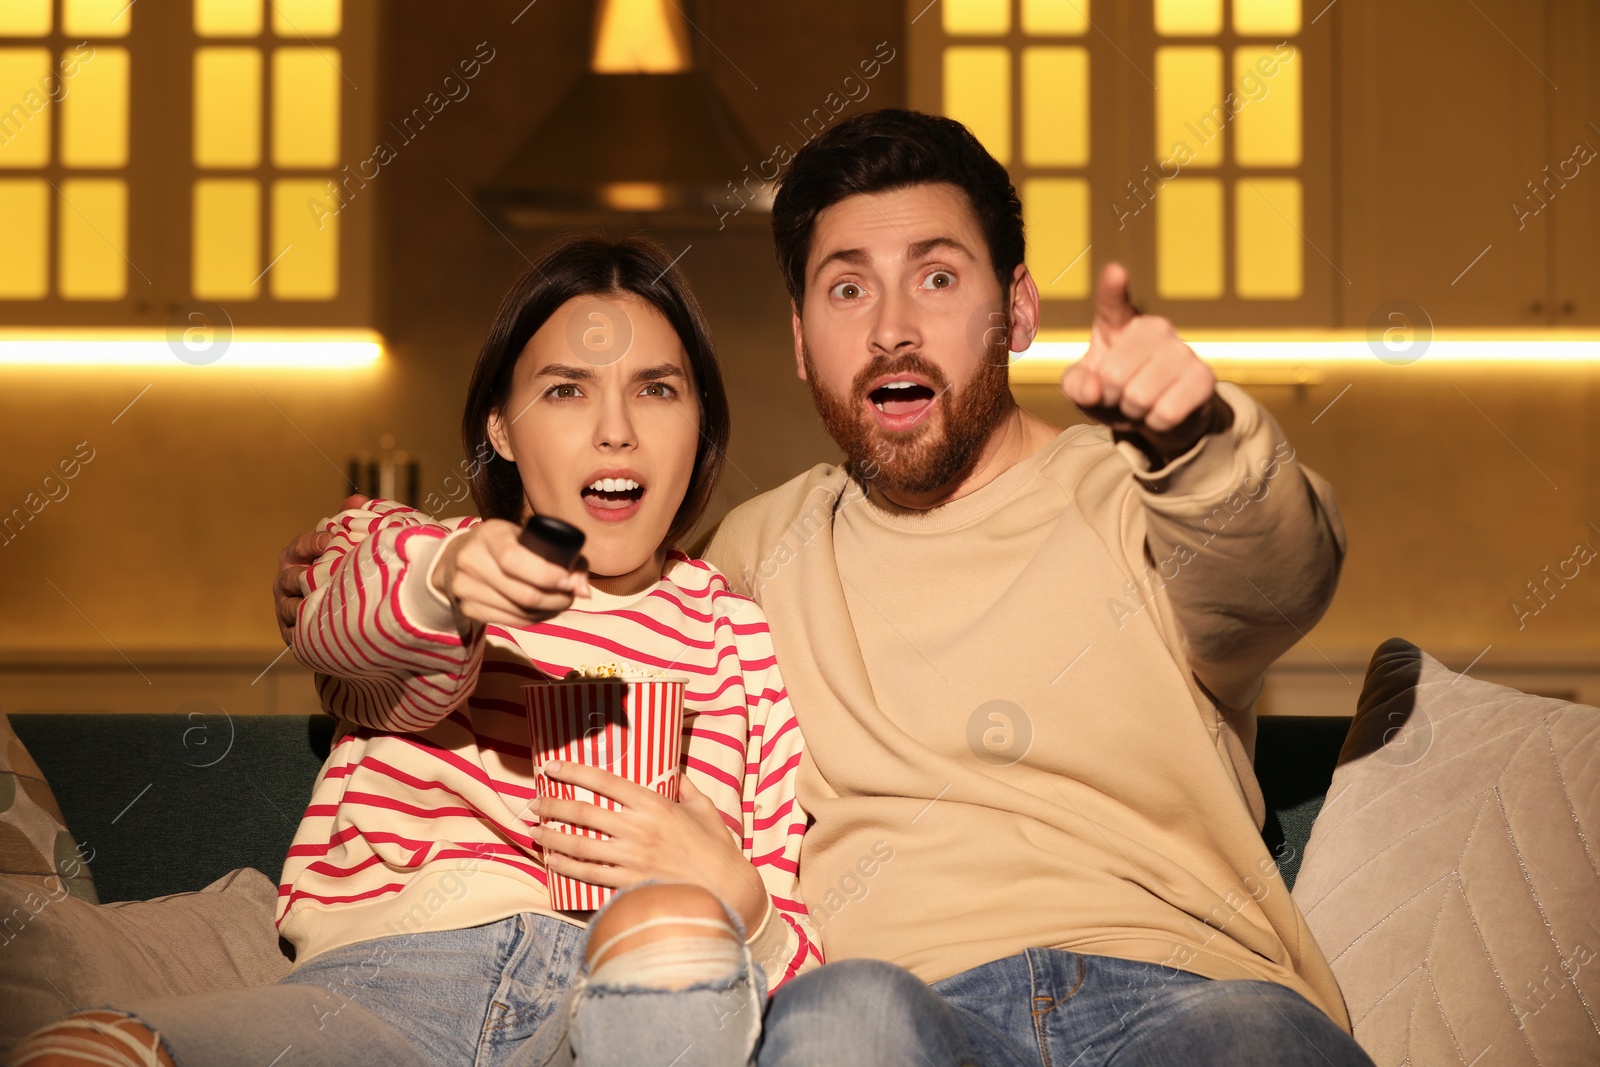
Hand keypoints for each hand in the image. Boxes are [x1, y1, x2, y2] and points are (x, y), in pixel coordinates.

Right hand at [275, 493, 369, 645]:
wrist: (357, 617)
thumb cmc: (352, 573)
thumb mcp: (355, 546)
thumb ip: (354, 522)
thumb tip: (356, 501)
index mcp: (297, 557)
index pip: (299, 546)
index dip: (314, 542)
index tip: (334, 540)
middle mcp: (287, 581)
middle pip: (290, 576)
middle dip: (309, 576)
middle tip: (333, 575)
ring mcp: (287, 608)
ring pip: (290, 606)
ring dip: (308, 604)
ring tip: (330, 602)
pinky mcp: (294, 635)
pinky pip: (295, 633)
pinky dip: (307, 629)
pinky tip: (326, 626)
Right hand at [431, 519, 592, 627]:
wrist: (454, 559)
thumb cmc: (502, 544)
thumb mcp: (525, 536)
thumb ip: (562, 555)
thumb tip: (584, 591)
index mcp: (489, 535)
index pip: (514, 559)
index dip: (546, 575)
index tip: (568, 582)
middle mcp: (471, 561)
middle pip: (521, 593)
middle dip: (556, 599)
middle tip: (571, 596)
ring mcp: (465, 588)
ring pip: (519, 611)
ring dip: (548, 611)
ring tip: (561, 603)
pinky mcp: (467, 610)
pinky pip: (510, 621)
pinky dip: (534, 619)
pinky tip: (544, 611)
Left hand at [532, 763, 766, 932]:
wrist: (726, 891)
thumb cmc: (716, 848)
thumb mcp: (705, 808)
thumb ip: (686, 786)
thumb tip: (675, 770)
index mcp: (655, 805)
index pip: (605, 782)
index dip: (573, 772)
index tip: (551, 768)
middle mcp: (638, 829)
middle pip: (583, 812)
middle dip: (553, 805)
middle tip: (536, 803)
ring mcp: (631, 858)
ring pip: (579, 844)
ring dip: (552, 837)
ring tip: (536, 833)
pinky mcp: (629, 883)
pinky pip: (588, 874)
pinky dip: (566, 867)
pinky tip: (552, 862)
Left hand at [1060, 262, 1231, 464]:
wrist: (1159, 417)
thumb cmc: (1114, 394)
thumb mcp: (1084, 390)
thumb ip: (1076, 385)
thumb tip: (1093, 388)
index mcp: (1119, 323)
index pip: (1112, 302)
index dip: (1113, 288)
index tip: (1115, 273)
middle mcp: (1154, 328)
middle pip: (1114, 376)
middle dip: (1111, 397)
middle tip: (1121, 395)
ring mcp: (1182, 349)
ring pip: (1139, 397)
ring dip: (1134, 412)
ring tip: (1142, 404)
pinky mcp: (1203, 377)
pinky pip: (1165, 413)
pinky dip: (1156, 423)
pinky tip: (1163, 412)